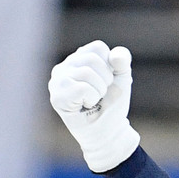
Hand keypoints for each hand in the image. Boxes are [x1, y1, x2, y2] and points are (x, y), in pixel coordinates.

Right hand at [48, 40, 139, 172]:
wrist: (108, 130)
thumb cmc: (112, 104)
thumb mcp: (122, 79)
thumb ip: (122, 62)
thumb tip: (116, 55)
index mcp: (78, 59)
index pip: (98, 47)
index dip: (110, 66)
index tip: (108, 81)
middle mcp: (64, 67)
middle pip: (92, 59)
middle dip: (106, 79)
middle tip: (101, 93)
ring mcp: (57, 81)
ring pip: (86, 73)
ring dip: (99, 90)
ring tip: (94, 99)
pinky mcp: (56, 96)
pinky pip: (82, 88)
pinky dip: (92, 98)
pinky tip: (86, 105)